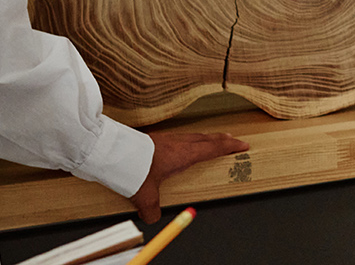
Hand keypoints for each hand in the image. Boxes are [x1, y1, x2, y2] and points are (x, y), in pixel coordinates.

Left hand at [130, 130, 248, 223]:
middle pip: (206, 138)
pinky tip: (180, 145)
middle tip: (232, 139)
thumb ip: (151, 209)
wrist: (111, 150)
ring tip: (209, 140)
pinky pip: (178, 137)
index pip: (213, 148)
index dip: (229, 146)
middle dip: (220, 139)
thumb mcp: (145, 195)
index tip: (243, 145)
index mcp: (183, 154)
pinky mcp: (154, 138)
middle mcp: (177, 143)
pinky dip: (187, 139)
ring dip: (204, 138)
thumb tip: (153, 218)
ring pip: (192, 135)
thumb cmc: (132, 168)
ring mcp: (165, 138)